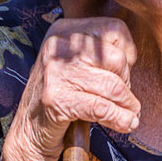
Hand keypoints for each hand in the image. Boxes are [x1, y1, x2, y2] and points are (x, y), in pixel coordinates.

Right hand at [6, 16, 139, 160]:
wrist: (29, 131)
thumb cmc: (61, 96)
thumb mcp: (76, 64)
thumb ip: (99, 52)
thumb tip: (132, 56)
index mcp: (64, 30)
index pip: (115, 29)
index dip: (128, 52)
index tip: (123, 72)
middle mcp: (58, 46)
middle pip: (117, 58)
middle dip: (127, 82)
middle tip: (123, 98)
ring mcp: (55, 72)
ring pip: (114, 85)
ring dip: (128, 105)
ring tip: (130, 114)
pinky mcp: (56, 99)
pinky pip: (102, 108)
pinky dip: (120, 119)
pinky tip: (126, 124)